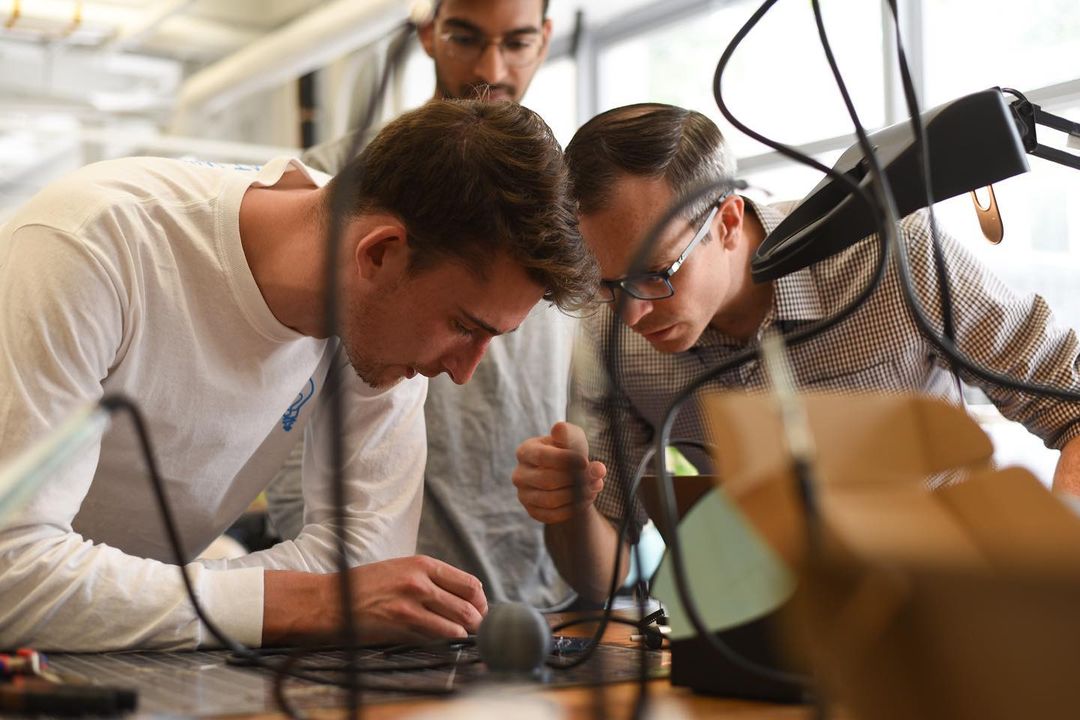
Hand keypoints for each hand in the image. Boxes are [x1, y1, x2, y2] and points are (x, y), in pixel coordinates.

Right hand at [346, 555, 487, 643]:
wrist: (332, 599)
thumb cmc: (367, 584)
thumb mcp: (402, 568)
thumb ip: (431, 578)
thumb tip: (463, 596)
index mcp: (423, 564)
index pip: (469, 584)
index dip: (480, 601)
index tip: (480, 609)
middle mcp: (420, 582)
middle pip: (467, 606)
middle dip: (477, 620)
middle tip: (476, 628)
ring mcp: (411, 605)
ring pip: (456, 624)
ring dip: (463, 634)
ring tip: (463, 636)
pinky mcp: (400, 625)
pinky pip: (434, 637)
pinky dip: (444, 641)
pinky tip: (442, 640)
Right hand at [513, 421, 605, 523]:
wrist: (569, 475)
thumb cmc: (570, 451)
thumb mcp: (572, 438)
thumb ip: (569, 434)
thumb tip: (560, 429)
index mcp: (525, 451)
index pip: (542, 457)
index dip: (566, 460)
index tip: (585, 462)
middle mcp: (519, 474)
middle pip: (547, 481)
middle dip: (574, 480)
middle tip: (595, 477)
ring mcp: (523, 495)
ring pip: (550, 500)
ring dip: (577, 496)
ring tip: (594, 487)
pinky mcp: (532, 511)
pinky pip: (551, 516)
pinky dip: (572, 509)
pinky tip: (585, 499)